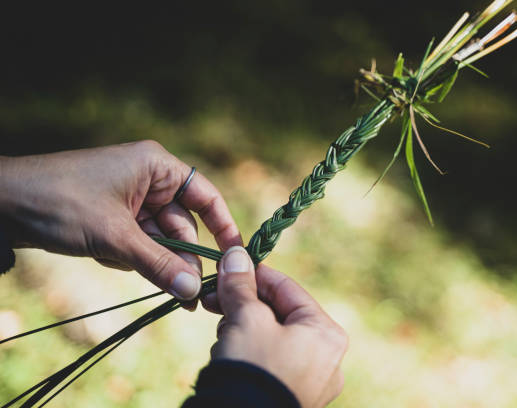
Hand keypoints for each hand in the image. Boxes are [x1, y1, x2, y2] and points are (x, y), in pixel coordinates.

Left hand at [0, 141, 241, 301]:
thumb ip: (158, 264)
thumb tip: (194, 292)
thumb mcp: (114, 236)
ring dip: (155, 262)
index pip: (206, 196)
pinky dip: (131, 258)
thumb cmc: (60, 202)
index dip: (224, 226)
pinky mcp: (113, 218)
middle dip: (183, 257)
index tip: (235, 257)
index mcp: (156, 167)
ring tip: (153, 283)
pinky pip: (139, 243)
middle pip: (183, 224)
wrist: (0, 204)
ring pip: (160, 238)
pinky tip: (108, 258)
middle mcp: (148, 180)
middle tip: (191, 295)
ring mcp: (130, 200)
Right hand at [203, 247, 347, 407]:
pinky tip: (227, 352)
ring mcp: (312, 381)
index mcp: (326, 333)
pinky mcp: (293, 396)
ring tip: (222, 332)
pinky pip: (271, 361)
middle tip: (214, 298)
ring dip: (243, 328)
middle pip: (279, 314)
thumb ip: (241, 285)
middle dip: (244, 304)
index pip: (288, 289)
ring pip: (272, 337)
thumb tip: (236, 254)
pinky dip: (249, 351)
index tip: (228, 267)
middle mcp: (328, 358)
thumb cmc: (252, 366)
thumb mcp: (245, 318)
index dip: (255, 274)